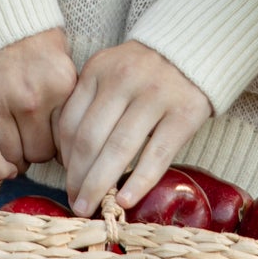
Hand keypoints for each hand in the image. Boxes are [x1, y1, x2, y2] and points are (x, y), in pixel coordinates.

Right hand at [0, 28, 76, 181]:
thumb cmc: (26, 36)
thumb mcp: (60, 60)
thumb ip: (66, 99)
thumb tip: (72, 147)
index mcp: (60, 85)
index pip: (68, 141)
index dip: (63, 148)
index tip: (57, 146)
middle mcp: (31, 98)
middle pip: (41, 153)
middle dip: (38, 151)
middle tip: (31, 141)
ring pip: (13, 157)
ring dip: (15, 157)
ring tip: (14, 142)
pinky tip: (2, 166)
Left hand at [55, 40, 212, 217]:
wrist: (194, 50)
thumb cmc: (144, 71)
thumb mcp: (109, 73)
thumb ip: (90, 104)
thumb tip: (70, 161)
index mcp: (98, 70)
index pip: (70, 121)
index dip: (63, 158)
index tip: (66, 180)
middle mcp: (123, 80)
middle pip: (90, 139)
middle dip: (78, 178)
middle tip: (75, 203)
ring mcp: (155, 96)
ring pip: (119, 149)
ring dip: (99, 185)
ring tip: (91, 208)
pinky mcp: (184, 113)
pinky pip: (156, 155)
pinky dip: (139, 182)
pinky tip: (126, 201)